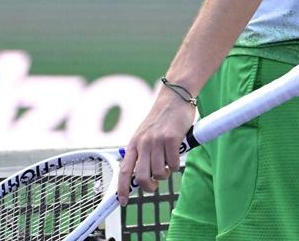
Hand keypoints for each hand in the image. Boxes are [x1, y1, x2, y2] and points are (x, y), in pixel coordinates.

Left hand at [117, 90, 194, 204]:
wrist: (174, 98)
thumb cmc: (161, 120)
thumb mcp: (144, 135)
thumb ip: (141, 152)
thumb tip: (139, 176)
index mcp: (134, 143)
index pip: (124, 170)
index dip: (122, 188)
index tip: (122, 201)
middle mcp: (143, 143)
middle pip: (142, 177)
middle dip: (149, 187)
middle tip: (155, 185)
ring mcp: (157, 141)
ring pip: (160, 173)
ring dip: (166, 174)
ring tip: (168, 163)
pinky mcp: (172, 139)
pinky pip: (174, 164)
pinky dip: (176, 165)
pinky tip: (176, 155)